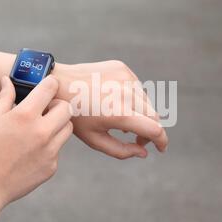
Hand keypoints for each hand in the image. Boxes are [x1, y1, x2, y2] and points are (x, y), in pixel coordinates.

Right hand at [0, 75, 72, 207]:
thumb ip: (4, 98)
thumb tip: (7, 80)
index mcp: (25, 116)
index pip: (50, 88)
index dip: (49, 84)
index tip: (47, 86)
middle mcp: (42, 132)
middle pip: (66, 108)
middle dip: (57, 105)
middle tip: (46, 110)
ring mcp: (50, 151)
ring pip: (67, 129)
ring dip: (58, 125)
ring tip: (40, 129)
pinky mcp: (52, 166)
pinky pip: (58, 149)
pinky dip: (49, 147)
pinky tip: (32, 152)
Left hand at [53, 60, 167, 159]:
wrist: (59, 84)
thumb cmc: (75, 116)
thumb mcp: (95, 140)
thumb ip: (122, 151)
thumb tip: (143, 152)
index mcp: (120, 113)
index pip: (155, 130)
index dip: (162, 141)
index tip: (161, 149)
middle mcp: (127, 93)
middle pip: (154, 116)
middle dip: (150, 130)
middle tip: (137, 139)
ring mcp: (126, 77)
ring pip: (146, 101)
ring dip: (141, 113)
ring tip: (123, 120)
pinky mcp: (122, 68)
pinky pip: (137, 87)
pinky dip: (133, 98)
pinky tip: (116, 102)